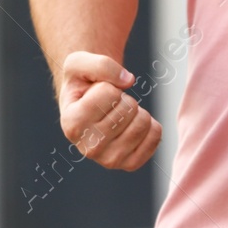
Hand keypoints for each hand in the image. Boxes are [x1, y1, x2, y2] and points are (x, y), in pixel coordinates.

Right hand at [57, 51, 161, 170]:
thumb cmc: (82, 83)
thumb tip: (128, 80)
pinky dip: (151, 124)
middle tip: (110, 105)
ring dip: (136, 110)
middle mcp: (89, 148)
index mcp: (72, 124)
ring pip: (143, 122)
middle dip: (123, 98)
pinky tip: (133, 124)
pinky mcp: (129, 164)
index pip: (109, 93)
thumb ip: (101, 64)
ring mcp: (110, 160)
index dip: (108, 85)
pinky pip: (155, 137)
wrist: (86, 106)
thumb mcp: (78, 62)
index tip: (96, 93)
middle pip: (129, 108)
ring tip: (119, 114)